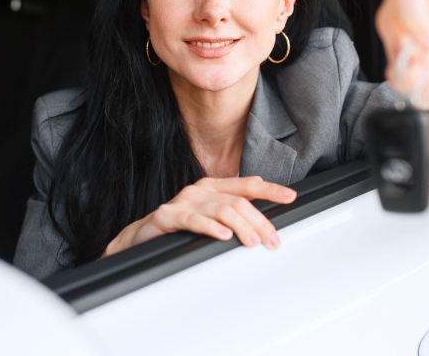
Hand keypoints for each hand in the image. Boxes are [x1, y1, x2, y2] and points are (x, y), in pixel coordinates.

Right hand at [102, 176, 296, 257]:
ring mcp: (184, 202)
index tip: (290, 196)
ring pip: (220, 210)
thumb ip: (231, 207)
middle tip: (272, 240)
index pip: (246, 185)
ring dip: (241, 226)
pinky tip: (222, 236)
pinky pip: (193, 220)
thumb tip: (259, 201)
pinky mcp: (168, 216)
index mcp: (212, 187)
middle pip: (238, 202)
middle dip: (260, 221)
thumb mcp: (208, 215)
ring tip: (253, 242)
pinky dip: (210, 227)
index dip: (270, 190)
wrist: (139, 237)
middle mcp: (200, 190)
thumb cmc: (177, 227)